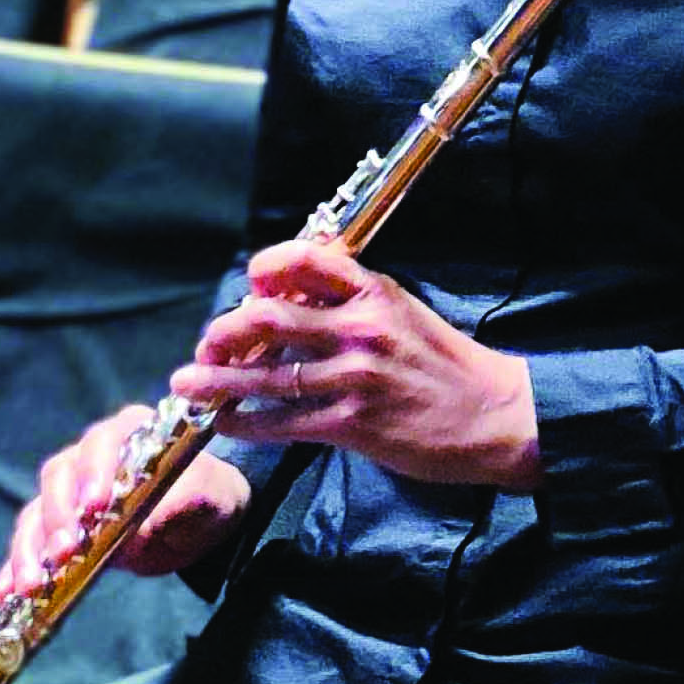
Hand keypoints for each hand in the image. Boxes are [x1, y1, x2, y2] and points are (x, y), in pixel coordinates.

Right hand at [0, 408, 253, 602]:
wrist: (200, 519)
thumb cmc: (207, 496)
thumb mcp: (209, 498)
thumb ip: (184, 503)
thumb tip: (148, 522)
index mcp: (129, 433)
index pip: (103, 443)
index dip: (94, 471)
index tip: (95, 506)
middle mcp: (91, 456)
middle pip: (59, 477)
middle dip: (58, 516)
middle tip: (65, 552)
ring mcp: (70, 491)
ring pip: (37, 511)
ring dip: (30, 548)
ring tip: (31, 584)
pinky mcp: (60, 526)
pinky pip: (31, 542)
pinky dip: (16, 567)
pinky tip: (5, 593)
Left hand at [173, 235, 539, 491]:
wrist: (497, 416)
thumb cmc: (450, 366)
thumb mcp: (405, 312)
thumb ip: (354, 300)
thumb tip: (297, 296)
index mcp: (374, 292)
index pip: (305, 259)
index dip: (265, 269)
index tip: (250, 287)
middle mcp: (360, 328)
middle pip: (269, 317)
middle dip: (226, 332)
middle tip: (207, 345)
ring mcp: (355, 377)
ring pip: (266, 375)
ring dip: (217, 381)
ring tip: (186, 383)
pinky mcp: (354, 424)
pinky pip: (284, 421)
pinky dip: (246, 421)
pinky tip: (224, 422)